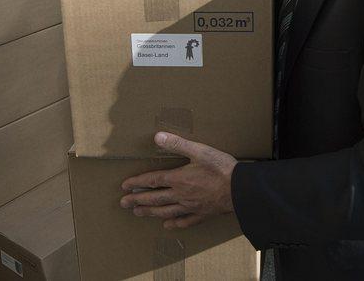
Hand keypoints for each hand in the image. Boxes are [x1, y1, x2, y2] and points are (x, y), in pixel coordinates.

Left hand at [119, 132, 236, 229]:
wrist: (240, 190)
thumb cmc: (221, 168)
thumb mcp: (199, 151)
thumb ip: (178, 144)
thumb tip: (157, 137)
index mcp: (178, 179)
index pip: (152, 180)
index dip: (137, 183)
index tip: (125, 186)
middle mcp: (181, 195)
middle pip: (154, 199)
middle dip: (137, 200)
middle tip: (123, 203)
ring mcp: (191, 207)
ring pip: (165, 211)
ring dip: (150, 212)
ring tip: (138, 213)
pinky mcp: (202, 214)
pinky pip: (185, 221)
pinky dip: (175, 223)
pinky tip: (168, 225)